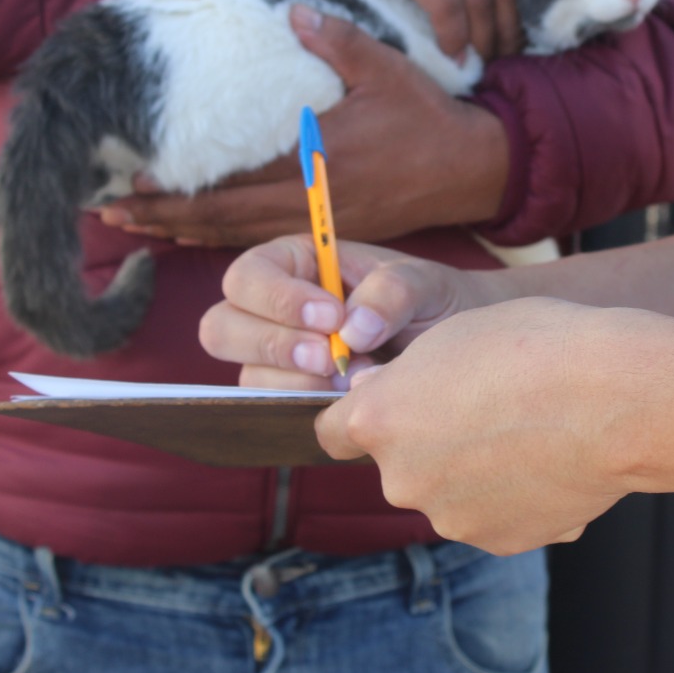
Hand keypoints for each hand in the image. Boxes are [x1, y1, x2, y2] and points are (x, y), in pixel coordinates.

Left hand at [100, 6, 510, 245]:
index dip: (180, 187)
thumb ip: (338, 40)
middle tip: (112, 213)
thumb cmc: (429, 118)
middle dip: (164, 217)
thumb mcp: (388, 69)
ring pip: (239, 236)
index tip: (133, 180)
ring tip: (136, 226)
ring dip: (184, 232)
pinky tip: (193, 234)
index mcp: (320, 159)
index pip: (234, 180)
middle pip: (223, 218)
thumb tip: (294, 10)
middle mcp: (314, 199)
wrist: (474, 169)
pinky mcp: (331, 233)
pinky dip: (221, 239)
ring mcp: (321, 223)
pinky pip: (265, 241)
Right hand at [198, 233, 494, 387]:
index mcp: (294, 264)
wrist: (452, 346)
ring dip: (297, 382)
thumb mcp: (423, 283)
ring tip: (358, 378)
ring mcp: (278, 359)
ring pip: (248, 376)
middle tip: (330, 358)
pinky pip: (274, 408)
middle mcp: (273, 311)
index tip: (331, 316)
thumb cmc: (430, 301)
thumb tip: (353, 330)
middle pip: (221, 328)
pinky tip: (349, 399)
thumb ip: (392, 292)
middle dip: (273, 346)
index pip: (248, 276)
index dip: (277, 298)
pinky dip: (308, 406)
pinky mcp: (293, 396)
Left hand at [315, 298, 634, 554]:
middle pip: (398, 465)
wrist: (614, 397)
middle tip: (483, 409)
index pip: (331, 431)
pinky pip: (495, 515)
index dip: (361, 414)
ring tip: (528, 433)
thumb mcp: (451, 336)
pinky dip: (513, 495)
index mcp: (379, 420)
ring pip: (449, 492)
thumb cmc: (535, 347)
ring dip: (472, 471)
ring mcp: (452, 518)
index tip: (393, 403)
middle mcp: (403, 479)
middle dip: (427, 443)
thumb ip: (407, 379)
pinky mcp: (501, 542)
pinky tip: (550, 461)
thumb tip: (391, 403)